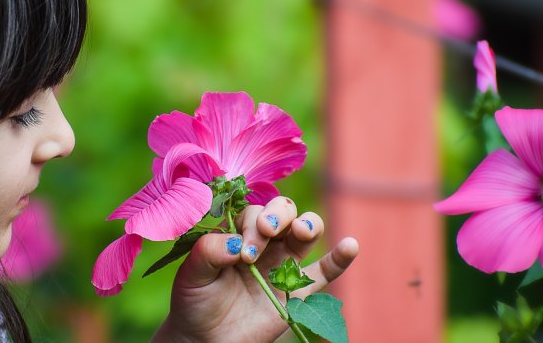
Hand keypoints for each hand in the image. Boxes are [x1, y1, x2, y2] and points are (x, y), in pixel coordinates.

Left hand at [151, 196, 358, 342]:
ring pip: (305, 231)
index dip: (251, 224)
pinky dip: (341, 258)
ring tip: (301, 231)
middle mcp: (264, 242)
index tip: (242, 251)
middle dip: (278, 214)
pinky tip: (350, 245)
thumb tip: (237, 244)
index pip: (252, 212)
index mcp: (237, 232)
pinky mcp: (298, 290)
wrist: (205, 338)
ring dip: (307, 224)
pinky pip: (325, 271)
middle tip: (266, 231)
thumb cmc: (195, 300)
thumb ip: (209, 251)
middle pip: (282, 211)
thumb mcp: (192, 273)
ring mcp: (283, 264)